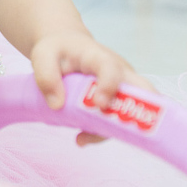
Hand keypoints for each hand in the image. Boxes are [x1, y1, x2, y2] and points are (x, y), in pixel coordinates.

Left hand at [30, 30, 152, 145]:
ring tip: (83, 137)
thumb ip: (46, 77)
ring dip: (116, 129)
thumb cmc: (57, 50)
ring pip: (136, 111)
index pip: (111, 68)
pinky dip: (103, 133)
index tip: (98, 104)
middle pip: (143, 89)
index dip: (109, 86)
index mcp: (99, 56)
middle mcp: (119, 71)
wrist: (66, 48)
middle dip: (140, 111)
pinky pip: (119, 121)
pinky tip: (81, 138)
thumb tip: (57, 105)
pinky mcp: (118, 101)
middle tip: (117, 128)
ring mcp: (123, 87)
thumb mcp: (42, 55)